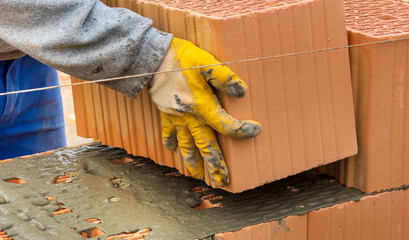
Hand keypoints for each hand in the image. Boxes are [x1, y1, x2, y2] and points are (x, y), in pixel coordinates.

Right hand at [148, 38, 260, 185]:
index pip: (226, 125)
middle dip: (215, 165)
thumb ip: (224, 77)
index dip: (241, 130)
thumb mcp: (207, 63)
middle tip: (223, 182)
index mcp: (203, 107)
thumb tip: (242, 91)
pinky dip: (171, 143)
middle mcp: (190, 118)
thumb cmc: (182, 60)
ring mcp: (176, 118)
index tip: (255, 130)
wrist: (153, 59)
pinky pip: (168, 133)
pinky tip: (173, 150)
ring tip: (197, 177)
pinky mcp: (165, 114)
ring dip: (193, 163)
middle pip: (205, 146)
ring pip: (186, 146)